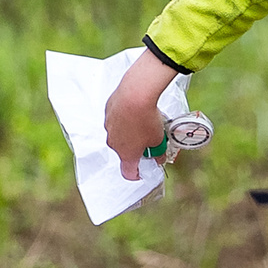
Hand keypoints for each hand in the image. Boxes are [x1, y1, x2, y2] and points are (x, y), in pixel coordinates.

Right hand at [105, 54, 176, 178]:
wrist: (135, 93)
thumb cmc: (146, 118)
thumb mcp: (159, 139)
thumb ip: (158, 152)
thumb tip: (159, 157)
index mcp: (126, 154)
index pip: (128, 173)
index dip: (138, 173)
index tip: (145, 169)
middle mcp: (114, 143)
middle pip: (125, 151)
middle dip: (137, 148)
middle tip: (150, 139)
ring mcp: (109, 127)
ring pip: (120, 134)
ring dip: (130, 132)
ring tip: (144, 121)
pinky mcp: (108, 112)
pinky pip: (117, 119)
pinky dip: (125, 118)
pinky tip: (136, 110)